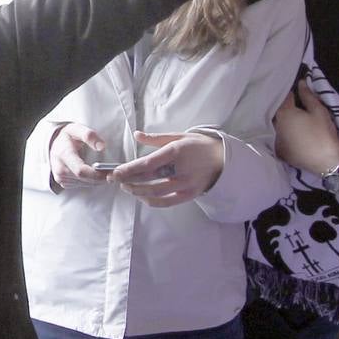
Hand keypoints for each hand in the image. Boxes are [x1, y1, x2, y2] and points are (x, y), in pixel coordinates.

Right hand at [49, 122, 111, 188]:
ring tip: (106, 171)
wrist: (54, 145)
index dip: (96, 174)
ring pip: (84, 183)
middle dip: (99, 177)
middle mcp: (60, 169)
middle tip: (112, 172)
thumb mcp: (76, 129)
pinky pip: (81, 185)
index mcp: (63, 154)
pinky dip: (91, 181)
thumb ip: (89, 135)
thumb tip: (102, 146)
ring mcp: (61, 178)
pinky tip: (95, 174)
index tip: (109, 171)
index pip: (80, 170)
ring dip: (96, 180)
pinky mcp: (63, 183)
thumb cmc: (67, 137)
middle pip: (84, 179)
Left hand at [110, 131, 224, 207]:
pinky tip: (140, 196)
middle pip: (148, 179)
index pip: (148, 163)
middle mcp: (181, 169)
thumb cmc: (198, 146)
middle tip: (114, 180)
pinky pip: (166, 202)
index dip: (129, 169)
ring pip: (154, 192)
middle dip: (128, 180)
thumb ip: (156, 138)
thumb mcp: (179, 136)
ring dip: (136, 191)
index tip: (115, 172)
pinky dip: (150, 201)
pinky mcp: (189, 196)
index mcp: (176, 152)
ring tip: (125, 187)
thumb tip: (136, 135)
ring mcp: (185, 185)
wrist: (224, 160)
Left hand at [273, 81, 338, 175]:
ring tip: (292, 120)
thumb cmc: (323, 133)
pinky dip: (280, 134)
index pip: (284, 98)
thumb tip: (300, 82)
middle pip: (276, 112)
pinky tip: (289, 134)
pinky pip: (277, 138)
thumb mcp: (319, 110)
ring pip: (275, 126)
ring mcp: (274, 140)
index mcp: (284, 113)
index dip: (291, 94)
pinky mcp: (278, 151)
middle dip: (283, 108)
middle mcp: (274, 125)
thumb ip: (307, 96)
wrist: (326, 161)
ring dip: (280, 121)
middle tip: (295, 106)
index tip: (297, 93)